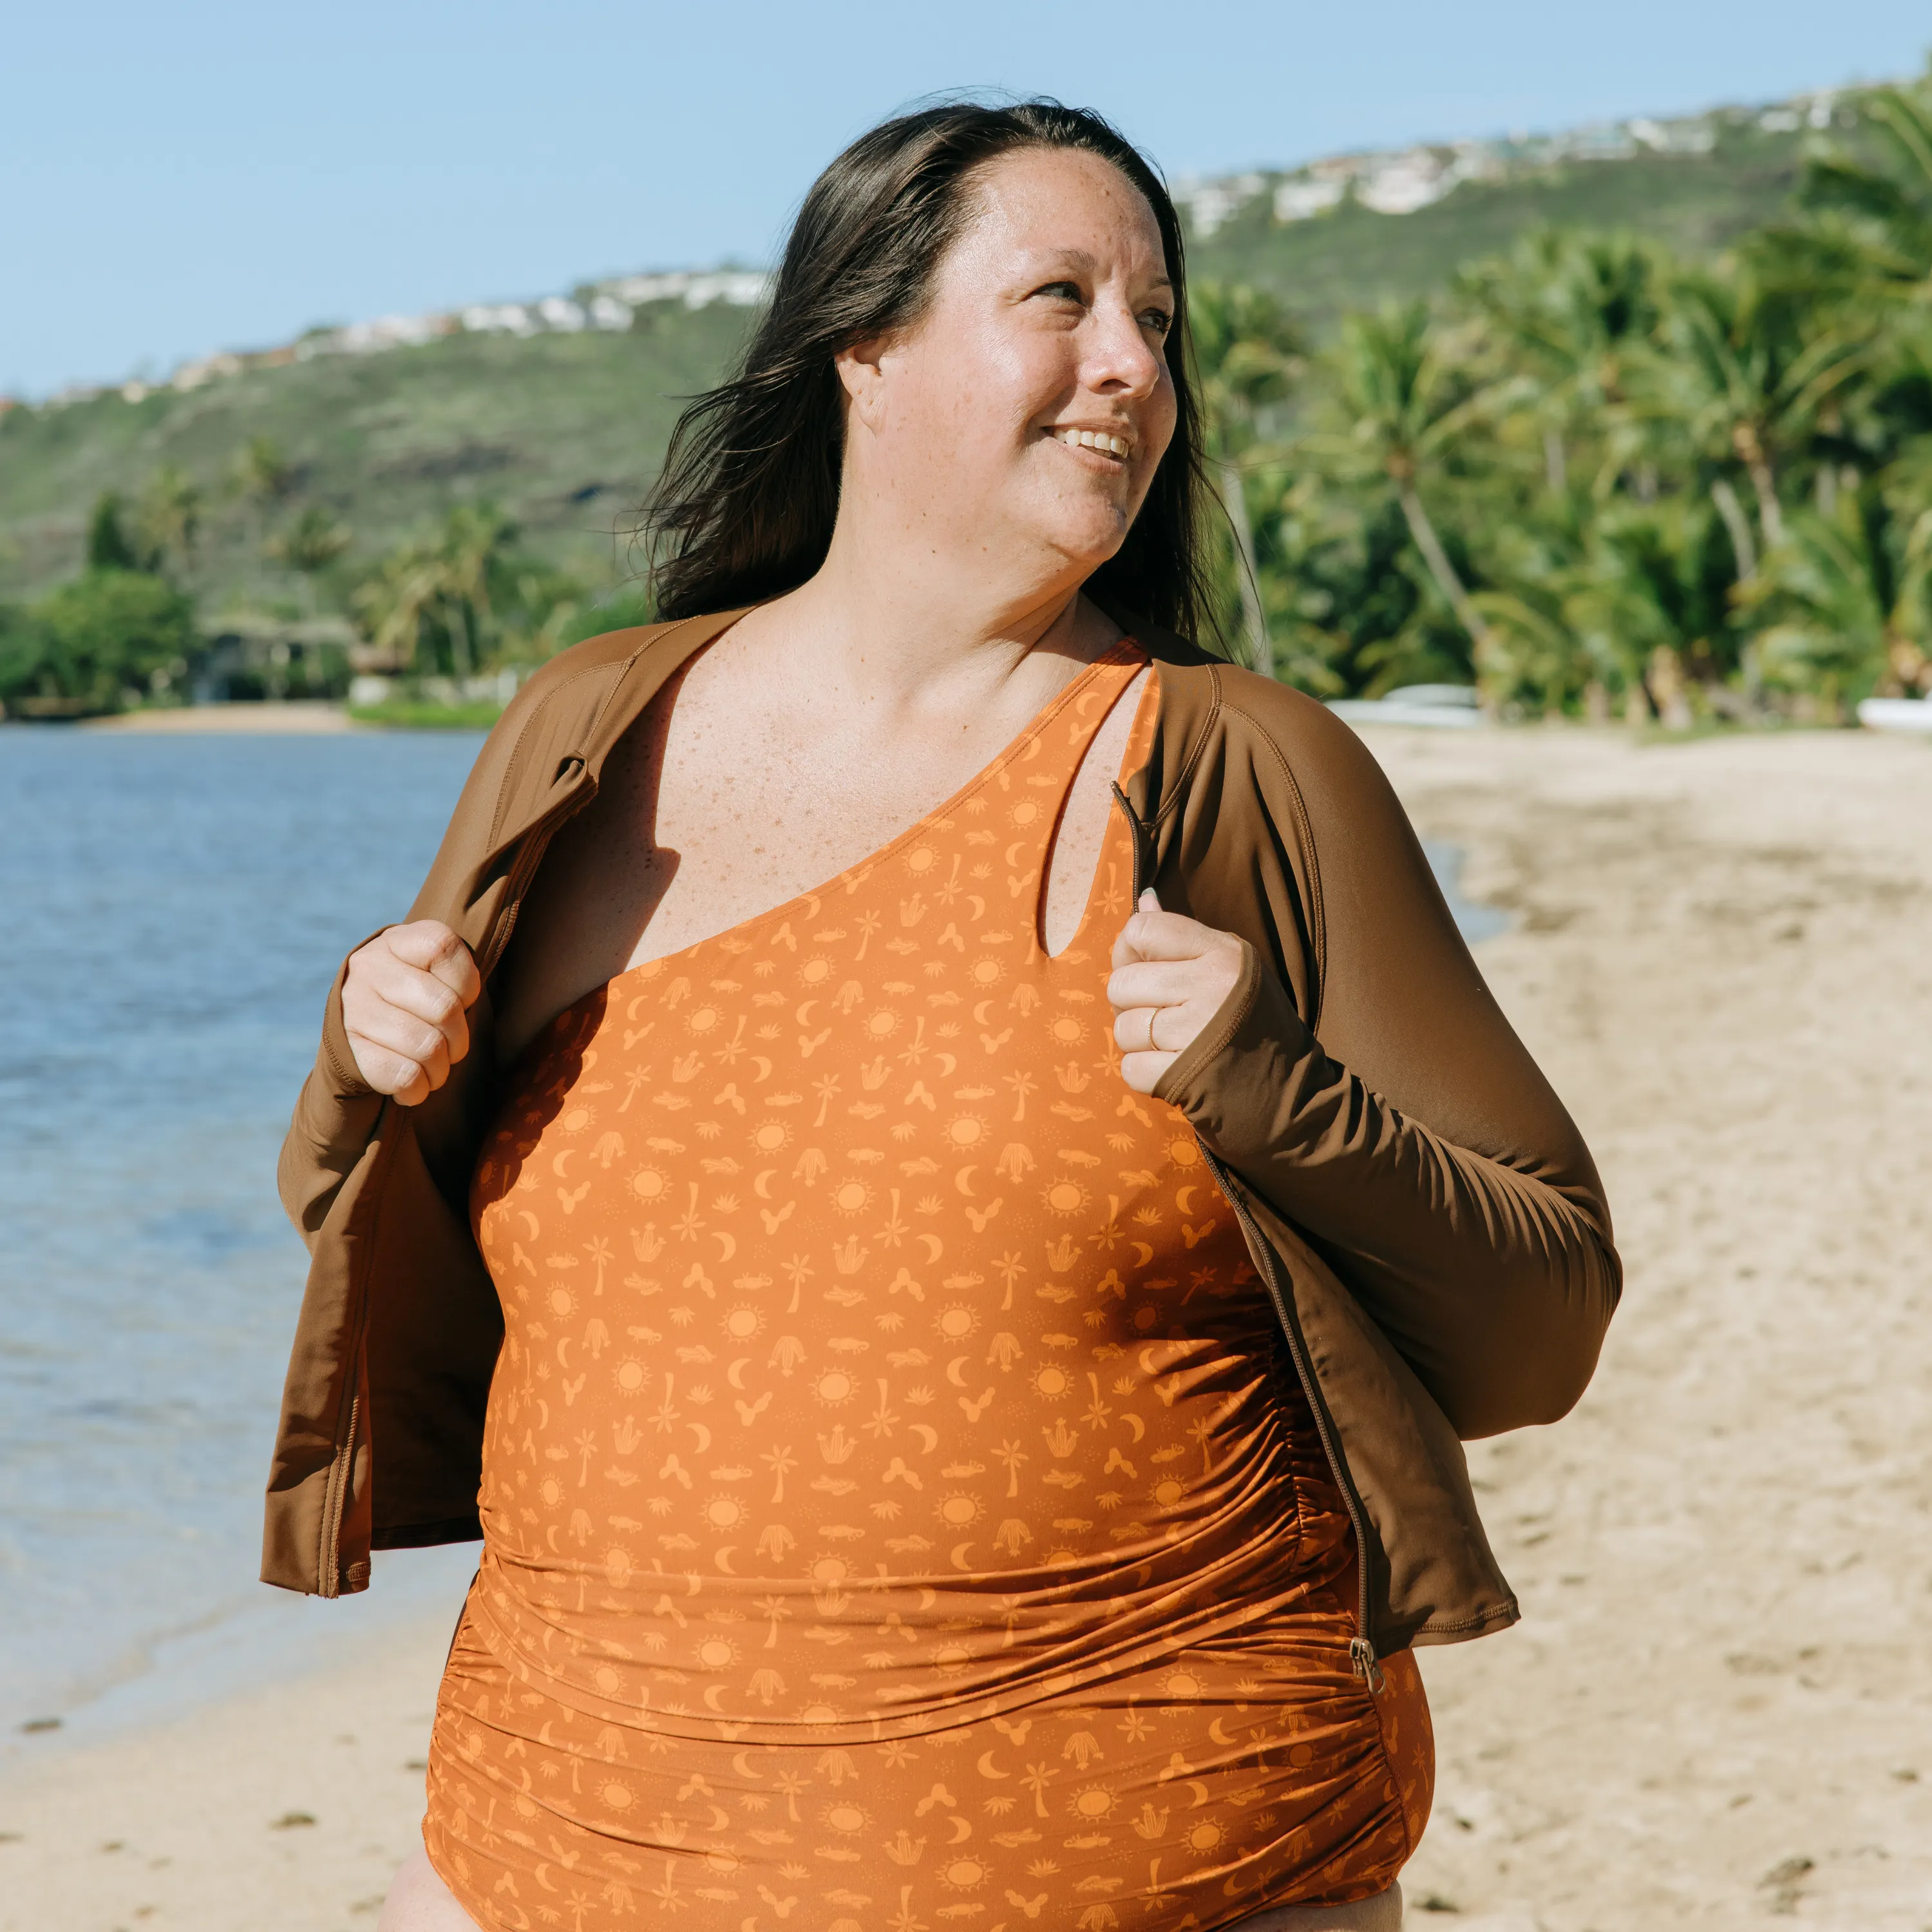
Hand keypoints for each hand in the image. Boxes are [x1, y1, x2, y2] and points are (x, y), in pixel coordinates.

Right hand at [340, 920, 480, 1104]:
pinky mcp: (347, 1049)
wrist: (354, 1028)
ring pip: (426, 1047)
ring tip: (435, 1067)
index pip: (444, 949)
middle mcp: (370, 967)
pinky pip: (403, 1075)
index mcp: (397, 941)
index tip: (463, 1000)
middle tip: (452, 1048)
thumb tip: (484, 1003)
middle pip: (445, 1007)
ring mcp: (355, 1007)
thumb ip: (455, 975)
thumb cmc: (412, 999)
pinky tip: (415, 1083)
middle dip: (460, 1039)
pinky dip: (419, 1088)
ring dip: (441, 1069)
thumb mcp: (431, 972)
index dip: (467, 983)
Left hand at [1107, 890, 1245, 1094]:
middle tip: (1160, 1013)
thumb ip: (1180, 935)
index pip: (1141, 929)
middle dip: (1130, 1003)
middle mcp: (1211, 987)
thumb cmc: (1252, 1021)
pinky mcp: (1184, 1076)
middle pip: (1122, 983)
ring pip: (1123, 1028)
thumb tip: (1143, 898)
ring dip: (1138, 1041)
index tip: (1146, 968)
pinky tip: (1170, 1068)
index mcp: (1223, 952)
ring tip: (1170, 1043)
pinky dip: (1143, 1073)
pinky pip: (1130, 1068)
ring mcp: (1197, 1033)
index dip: (1129, 950)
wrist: (1291, 1092)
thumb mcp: (1229, 966)